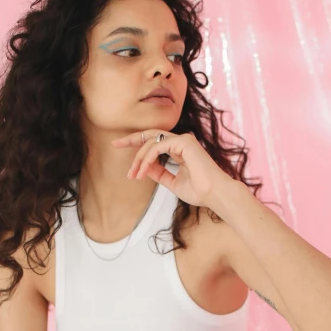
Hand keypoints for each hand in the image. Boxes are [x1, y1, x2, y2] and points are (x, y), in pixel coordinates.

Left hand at [111, 130, 233, 208]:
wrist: (215, 195)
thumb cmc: (200, 191)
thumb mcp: (173, 183)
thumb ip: (160, 174)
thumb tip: (145, 168)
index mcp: (180, 149)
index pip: (155, 142)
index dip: (137, 145)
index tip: (120, 148)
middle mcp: (181, 142)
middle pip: (151, 135)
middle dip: (131, 139)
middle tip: (114, 144)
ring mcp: (183, 140)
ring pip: (152, 142)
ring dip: (139, 159)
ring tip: (133, 175)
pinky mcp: (184, 142)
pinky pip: (158, 146)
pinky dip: (147, 158)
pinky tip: (142, 171)